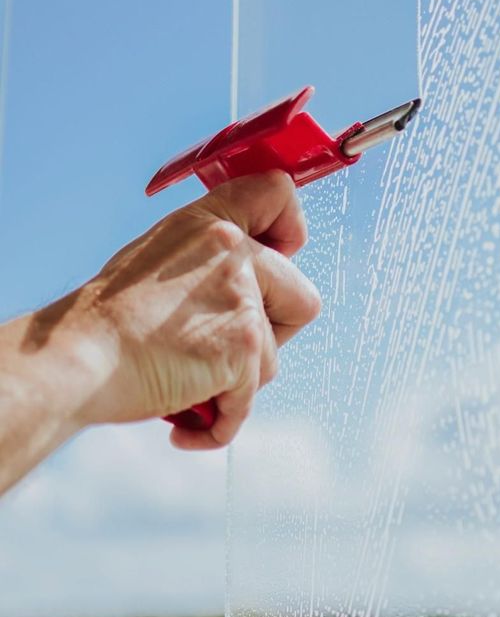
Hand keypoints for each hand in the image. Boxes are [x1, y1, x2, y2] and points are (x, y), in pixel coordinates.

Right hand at [77, 171, 320, 448]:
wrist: (78, 361)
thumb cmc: (107, 323)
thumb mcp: (156, 259)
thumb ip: (207, 259)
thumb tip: (247, 281)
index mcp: (210, 222)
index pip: (279, 192)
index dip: (290, 230)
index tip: (280, 254)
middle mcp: (232, 251)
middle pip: (303, 298)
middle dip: (273, 336)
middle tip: (225, 350)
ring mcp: (241, 298)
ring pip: (274, 359)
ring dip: (235, 384)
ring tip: (187, 382)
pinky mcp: (244, 347)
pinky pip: (249, 399)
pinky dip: (221, 421)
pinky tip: (187, 425)